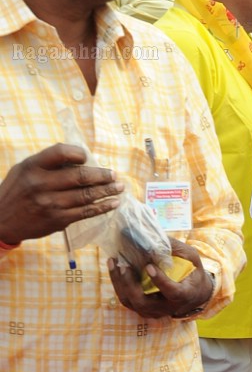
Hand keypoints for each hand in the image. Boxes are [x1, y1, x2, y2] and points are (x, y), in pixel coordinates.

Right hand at [0, 143, 123, 244]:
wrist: (2, 220)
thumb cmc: (17, 190)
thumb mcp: (25, 169)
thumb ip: (48, 163)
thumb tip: (82, 159)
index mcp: (32, 166)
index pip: (60, 152)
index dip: (78, 153)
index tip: (88, 157)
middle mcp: (41, 184)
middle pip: (80, 176)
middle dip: (102, 175)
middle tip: (115, 175)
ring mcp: (50, 204)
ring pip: (86, 195)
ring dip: (107, 191)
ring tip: (119, 188)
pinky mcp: (58, 220)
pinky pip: (85, 212)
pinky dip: (102, 207)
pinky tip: (112, 203)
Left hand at [107, 238, 212, 319]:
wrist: (193, 292)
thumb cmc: (192, 272)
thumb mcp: (190, 257)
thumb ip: (174, 248)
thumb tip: (151, 235)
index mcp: (184, 294)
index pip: (172, 292)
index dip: (160, 281)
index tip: (149, 267)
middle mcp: (167, 307)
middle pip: (143, 302)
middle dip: (130, 284)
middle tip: (124, 266)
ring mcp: (154, 311)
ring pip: (131, 302)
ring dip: (119, 283)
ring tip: (114, 262)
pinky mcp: (143, 309)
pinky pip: (126, 299)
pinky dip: (118, 284)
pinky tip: (114, 267)